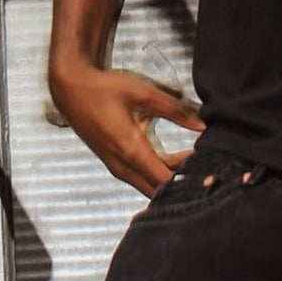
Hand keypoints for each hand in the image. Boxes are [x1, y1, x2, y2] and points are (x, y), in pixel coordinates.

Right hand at [49, 63, 201, 196]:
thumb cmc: (104, 90)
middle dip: (184, 184)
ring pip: (150, 187)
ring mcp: (117, 168)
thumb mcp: (143, 94)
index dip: (190, 182)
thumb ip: (175, 110)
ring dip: (172, 179)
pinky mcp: (115, 164)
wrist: (70, 90)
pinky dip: (160, 175)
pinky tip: (176, 162)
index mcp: (131, 151)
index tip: (211, 175)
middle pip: (160, 190)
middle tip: (208, 169)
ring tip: (196, 164)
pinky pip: (142, 179)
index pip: (166, 181)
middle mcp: (123, 167)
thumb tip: (204, 124)